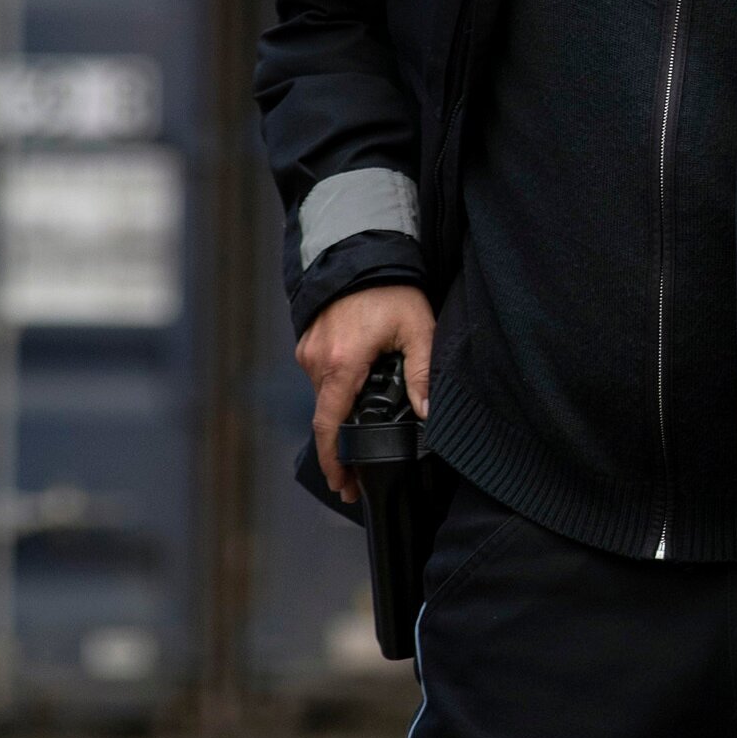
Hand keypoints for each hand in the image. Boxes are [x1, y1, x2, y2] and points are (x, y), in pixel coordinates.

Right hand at [296, 284, 434, 500]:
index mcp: (342, 363)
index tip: (343, 484)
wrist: (362, 253)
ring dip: (339, 418)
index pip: (329, 425)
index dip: (334, 460)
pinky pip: (321, 377)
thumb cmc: (391, 290)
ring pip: (324, 396)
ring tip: (359, 442)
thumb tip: (427, 413)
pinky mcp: (309, 343)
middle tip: (354, 478)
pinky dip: (336, 393)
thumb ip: (423, 372)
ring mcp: (309, 352)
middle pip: (326, 415)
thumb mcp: (417, 329)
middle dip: (339, 449)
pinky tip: (354, 402)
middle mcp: (317, 361)